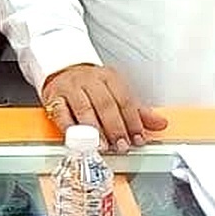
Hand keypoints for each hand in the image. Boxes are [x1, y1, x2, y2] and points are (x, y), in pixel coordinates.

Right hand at [41, 64, 166, 151]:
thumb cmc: (92, 85)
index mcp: (109, 77)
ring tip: (103, 145)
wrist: (62, 69)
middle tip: (121, 145)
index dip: (133, 121)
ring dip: (95, 130)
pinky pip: (61, 113)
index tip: (138, 138)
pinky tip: (78, 140)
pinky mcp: (54, 97)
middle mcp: (90, 80)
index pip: (124, 99)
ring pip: (84, 108)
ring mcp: (71, 88)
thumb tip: (160, 123)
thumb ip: (137, 111)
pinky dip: (69, 128)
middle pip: (105, 104)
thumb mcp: (116, 92)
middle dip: (115, 127)